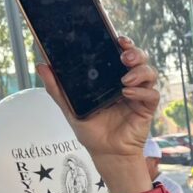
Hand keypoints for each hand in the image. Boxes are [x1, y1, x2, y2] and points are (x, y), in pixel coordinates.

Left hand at [36, 36, 156, 192]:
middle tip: (124, 56)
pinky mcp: (146, 108)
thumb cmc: (91, 131)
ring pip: (149, 72)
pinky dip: (141, 91)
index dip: (123, 43)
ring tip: (125, 78)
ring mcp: (138, 94)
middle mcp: (127, 82)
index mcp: (110, 78)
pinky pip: (151, 94)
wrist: (105, 153)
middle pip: (139, 58)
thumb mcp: (70, 108)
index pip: (119, 54)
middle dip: (135, 52)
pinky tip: (128, 92)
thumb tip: (41, 65)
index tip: (118, 38)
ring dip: (140, 70)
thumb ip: (57, 88)